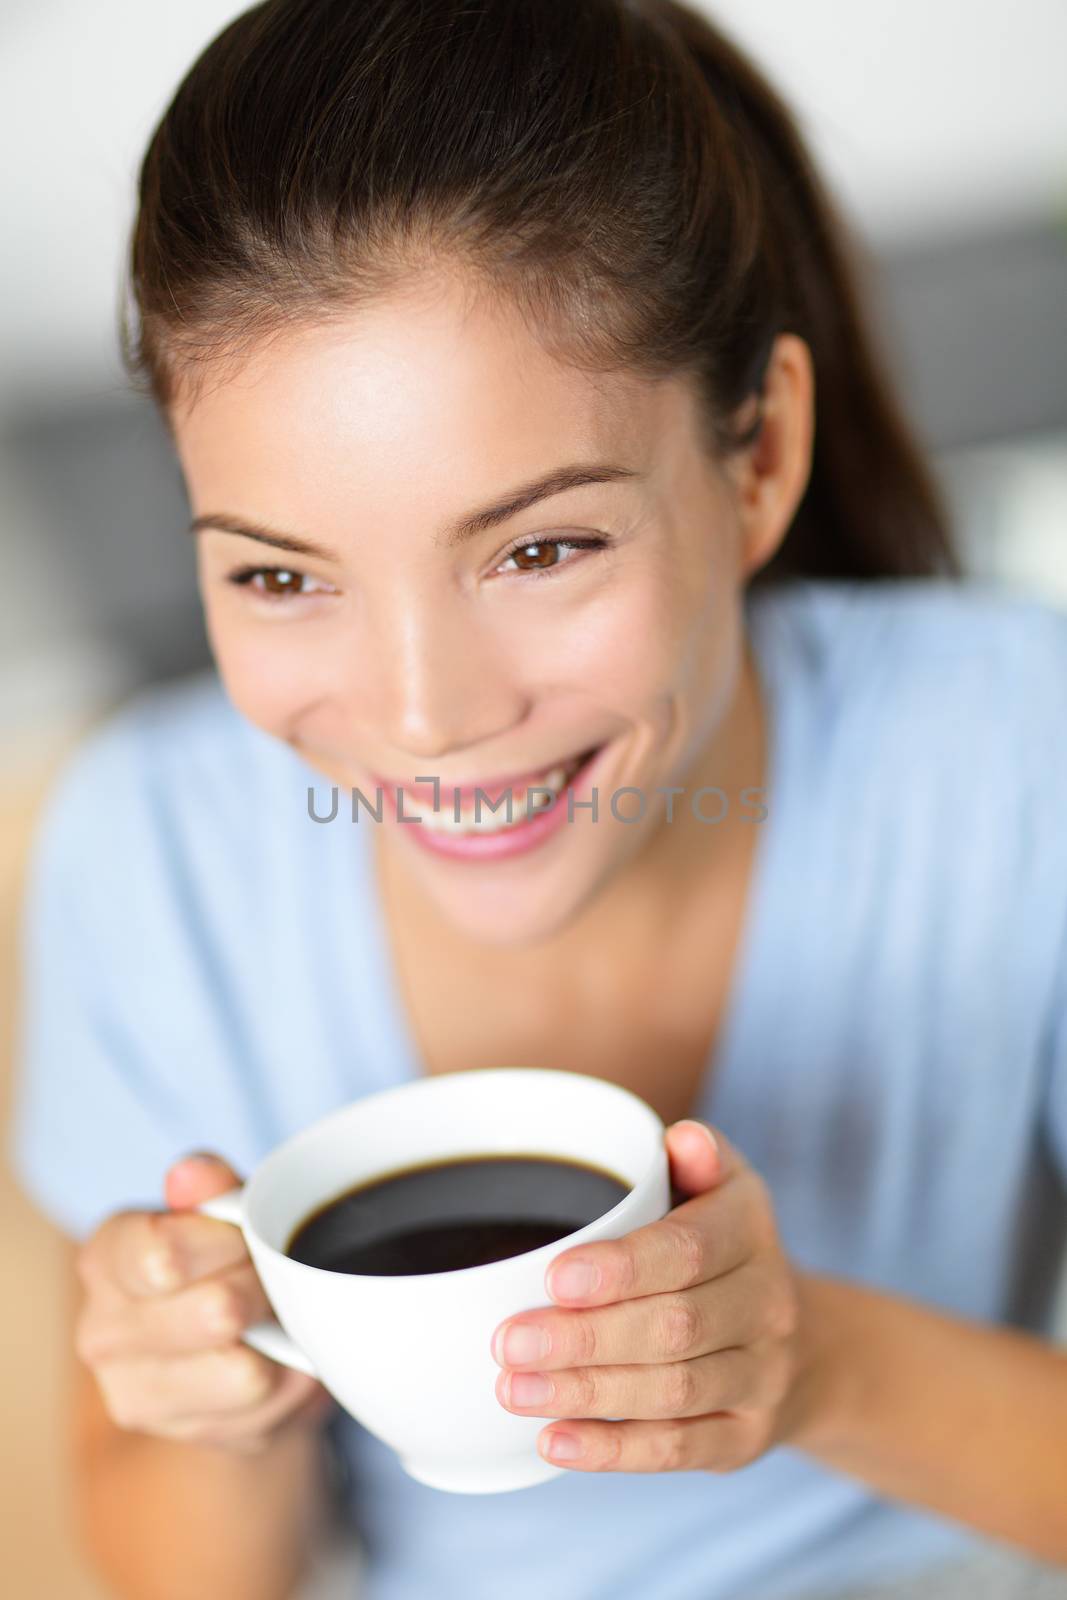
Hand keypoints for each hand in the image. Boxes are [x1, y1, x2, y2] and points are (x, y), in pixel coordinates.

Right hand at [74, 1153, 334, 1454]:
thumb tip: (192, 1174)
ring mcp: (137, 1395)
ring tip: (272, 1321)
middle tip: (268, 1281)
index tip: (245, 1238)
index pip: (163, 1256)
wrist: (234, 1340)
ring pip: (246, 1372)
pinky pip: (272, 1405)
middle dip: (262, 1289)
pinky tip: (274, 1359)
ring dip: (278, 1339)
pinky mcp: (187, 1435)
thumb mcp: (225, 1209)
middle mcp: (101, 1333)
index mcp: (106, 1258)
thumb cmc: (227, 1258)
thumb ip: (212, 1187)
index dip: (230, 1243)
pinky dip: (291, 1379)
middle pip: (216, 1312)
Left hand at [490, 1120, 811, 1472]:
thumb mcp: (720, 1187)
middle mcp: (767, 1306)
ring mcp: (761, 1378)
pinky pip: (678, 1450)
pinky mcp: (742, 1440)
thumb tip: (681, 1138)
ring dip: (587, 1393)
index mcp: (751, 1231)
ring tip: (513, 1389)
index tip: (553, 1278)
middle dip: (586, 1337)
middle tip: (508, 1341)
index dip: (622, 1268)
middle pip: (674, 1328)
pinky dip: (613, 1451)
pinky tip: (554, 1442)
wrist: (804, 1344)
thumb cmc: (722, 1248)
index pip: (689, 1250)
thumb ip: (695, 1157)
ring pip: (673, 1393)